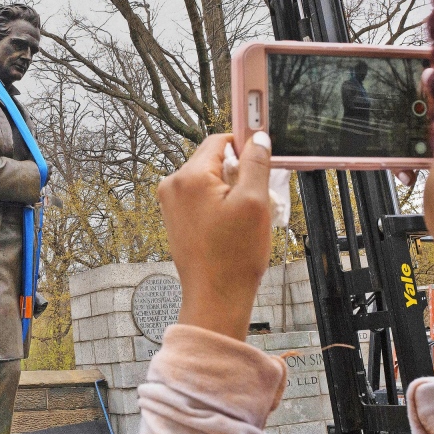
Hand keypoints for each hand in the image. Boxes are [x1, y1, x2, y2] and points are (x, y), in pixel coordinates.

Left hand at [158, 133, 271, 339]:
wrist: (215, 296)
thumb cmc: (234, 257)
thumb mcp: (254, 202)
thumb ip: (256, 163)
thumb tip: (258, 137)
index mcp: (190, 176)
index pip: (220, 140)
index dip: (244, 146)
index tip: (262, 158)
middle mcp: (173, 185)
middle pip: (213, 159)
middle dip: (238, 171)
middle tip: (258, 195)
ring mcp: (171, 202)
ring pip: (208, 179)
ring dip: (230, 188)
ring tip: (245, 216)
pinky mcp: (175, 217)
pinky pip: (200, 197)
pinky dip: (219, 203)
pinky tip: (232, 225)